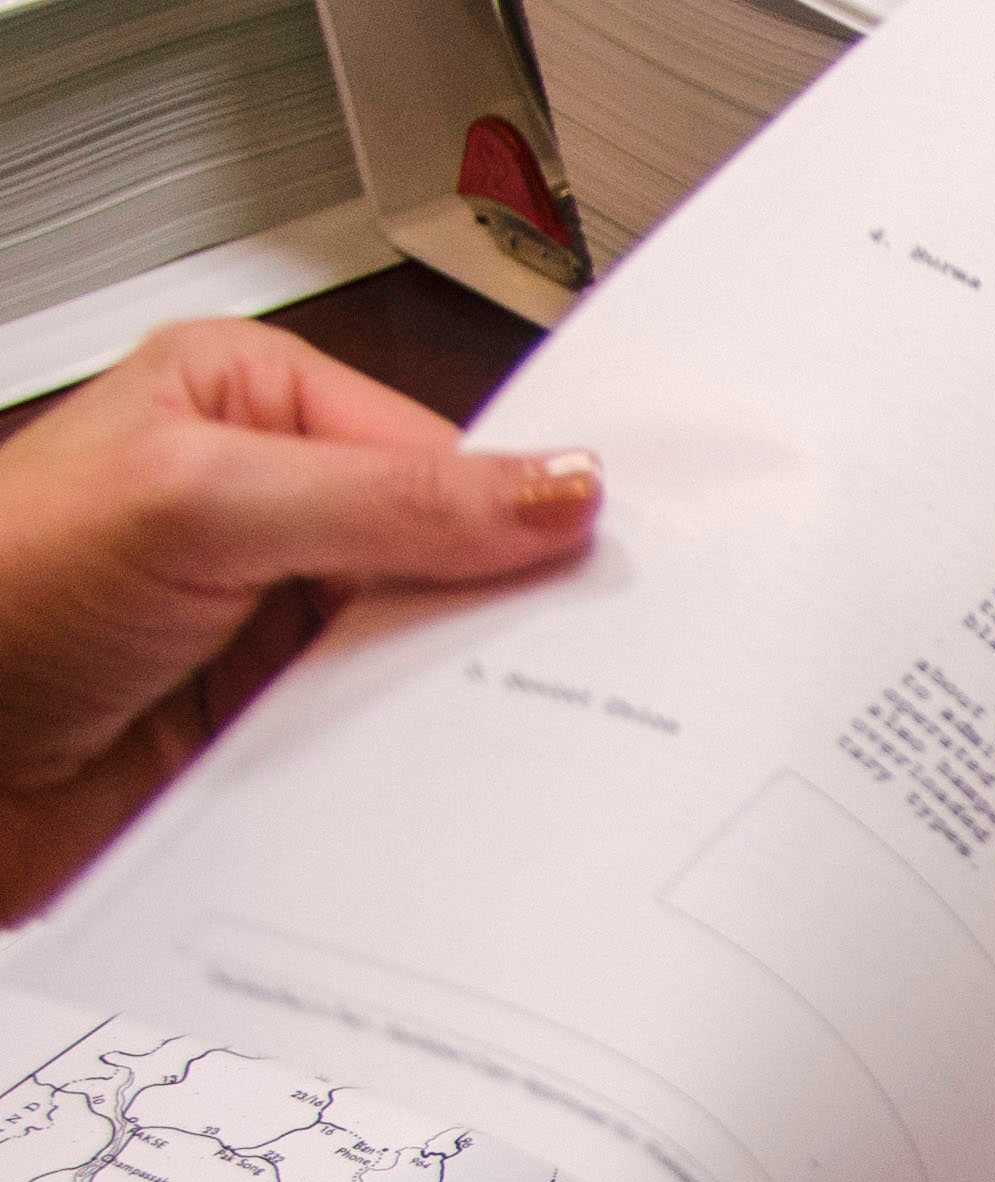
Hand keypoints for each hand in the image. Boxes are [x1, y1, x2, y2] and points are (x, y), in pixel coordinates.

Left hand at [0, 318, 601, 919]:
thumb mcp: (196, 503)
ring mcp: (274, 625)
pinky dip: (424, 765)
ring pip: (428, 657)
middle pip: (451, 557)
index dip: (527, 514)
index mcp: (252, 401)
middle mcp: (270, 507)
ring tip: (532, 730)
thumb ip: (385, 496)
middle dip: (504, 611)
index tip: (611, 569)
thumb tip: (557, 487)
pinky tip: (456, 780)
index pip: (444, 453)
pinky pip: (389, 741)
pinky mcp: (275, 729)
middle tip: (596, 659)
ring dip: (463, 699)